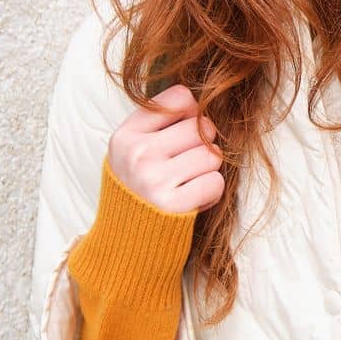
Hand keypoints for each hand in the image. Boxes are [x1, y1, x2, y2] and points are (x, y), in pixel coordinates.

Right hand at [107, 83, 225, 214]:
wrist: (124, 241)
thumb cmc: (138, 188)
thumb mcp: (132, 150)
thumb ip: (159, 123)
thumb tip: (200, 103)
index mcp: (126, 135)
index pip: (180, 98)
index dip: (191, 113)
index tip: (182, 132)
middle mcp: (138, 154)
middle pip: (201, 126)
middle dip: (204, 144)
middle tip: (187, 163)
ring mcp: (154, 179)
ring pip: (213, 154)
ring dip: (208, 170)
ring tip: (188, 182)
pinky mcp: (172, 206)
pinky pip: (215, 183)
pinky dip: (211, 193)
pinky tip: (192, 199)